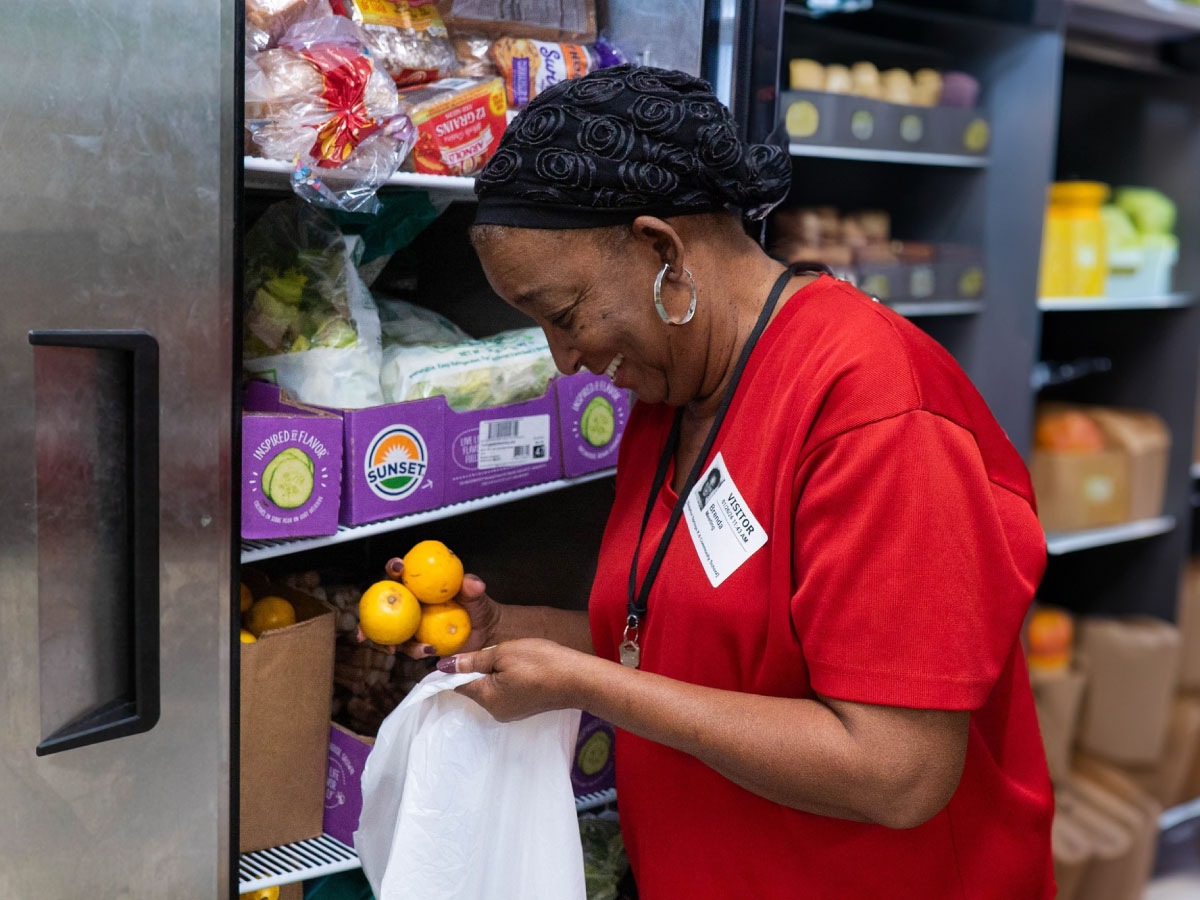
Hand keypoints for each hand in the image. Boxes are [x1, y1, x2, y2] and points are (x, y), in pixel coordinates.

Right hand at [356, 557, 502, 658]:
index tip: (398, 568)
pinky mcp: (418, 641)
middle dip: (366, 617)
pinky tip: (426, 651)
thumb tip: (473, 583)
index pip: (402, 572)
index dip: (395, 567)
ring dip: (386, 641)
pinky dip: (414, 651)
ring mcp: (412, 623)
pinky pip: (409, 647)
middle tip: (364, 628)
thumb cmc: (479, 607)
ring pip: (390, 631)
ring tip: (394, 648)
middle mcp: (411, 603)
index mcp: (420, 585)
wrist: (486, 632)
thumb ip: (473, 588)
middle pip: (382, 605)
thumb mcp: (477, 596)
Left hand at [440, 639, 587, 721]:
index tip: (458, 652)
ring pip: (490, 689)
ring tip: (512, 657)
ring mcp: (510, 713)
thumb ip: (474, 661)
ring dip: (494, 673)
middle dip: (478, 669)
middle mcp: (495, 711)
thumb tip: (446, 665)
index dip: (454, 669)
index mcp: (486, 698)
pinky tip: (522, 668)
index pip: (457, 685)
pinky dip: (506, 679)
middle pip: (475, 687)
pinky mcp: (523, 709)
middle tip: (496, 650)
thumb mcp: (503, 653)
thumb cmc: (540, 663)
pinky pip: (505, 693)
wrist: (577, 679)